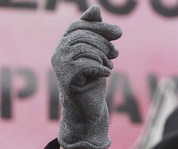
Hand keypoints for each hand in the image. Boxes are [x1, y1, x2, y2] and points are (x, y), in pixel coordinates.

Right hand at [51, 5, 121, 148]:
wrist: (88, 108)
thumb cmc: (92, 80)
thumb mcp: (97, 53)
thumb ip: (95, 32)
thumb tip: (95, 7)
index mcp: (63, 44)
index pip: (79, 25)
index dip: (99, 26)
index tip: (119, 33)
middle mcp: (58, 53)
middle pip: (82, 36)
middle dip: (103, 42)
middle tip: (115, 53)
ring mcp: (60, 66)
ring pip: (84, 49)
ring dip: (102, 56)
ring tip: (109, 65)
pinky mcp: (66, 79)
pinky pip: (86, 64)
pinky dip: (101, 67)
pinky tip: (106, 74)